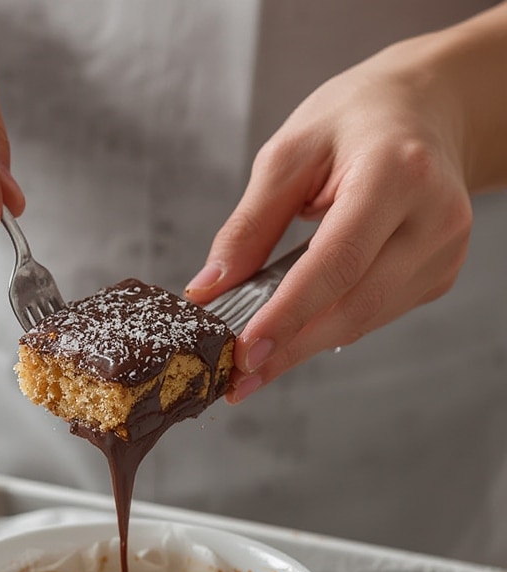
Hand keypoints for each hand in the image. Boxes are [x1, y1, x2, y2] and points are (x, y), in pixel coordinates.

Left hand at [186, 34, 476, 400]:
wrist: (426, 109)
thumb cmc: (354, 121)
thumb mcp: (289, 153)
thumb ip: (250, 224)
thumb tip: (210, 287)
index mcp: (396, 173)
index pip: (338, 262)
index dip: (289, 314)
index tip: (246, 352)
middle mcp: (433, 216)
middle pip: (354, 305)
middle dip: (291, 347)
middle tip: (239, 378)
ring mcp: (444, 251)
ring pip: (365, 319)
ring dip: (305, 345)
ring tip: (256, 362)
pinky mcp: (440, 273)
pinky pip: (375, 314)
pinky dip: (330, 327)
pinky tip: (299, 330)